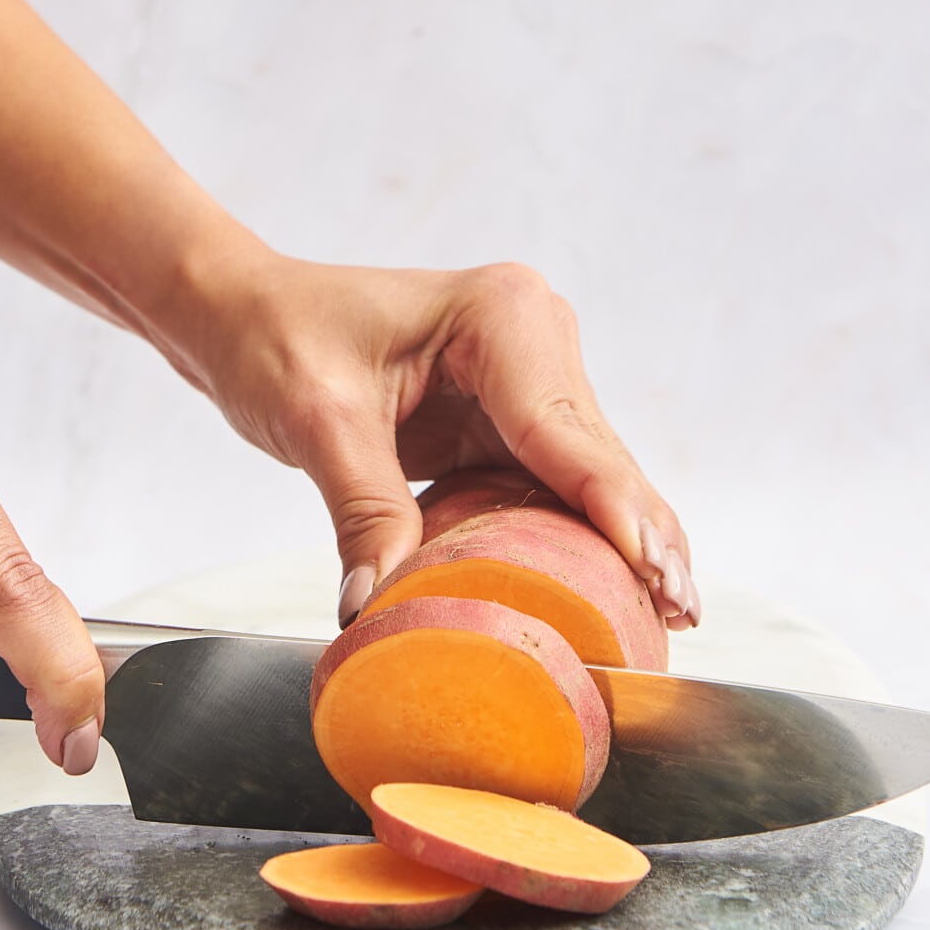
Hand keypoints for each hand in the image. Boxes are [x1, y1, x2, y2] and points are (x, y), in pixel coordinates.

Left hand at [166, 244, 698, 631]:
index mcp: (499, 314)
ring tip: (672, 615)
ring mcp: (530, 375)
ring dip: (628, 541)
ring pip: (592, 475)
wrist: (246, 314)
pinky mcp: (512, 416)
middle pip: (597, 456)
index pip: (564, 428)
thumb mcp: (316, 423)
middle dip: (642, 534)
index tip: (652, 570)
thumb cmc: (277, 338)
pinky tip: (623, 591)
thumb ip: (362, 510)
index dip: (611, 507)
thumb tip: (378, 606)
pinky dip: (586, 536)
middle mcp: (532, 335)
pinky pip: (558, 484)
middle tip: (682, 612)